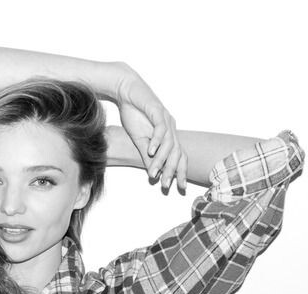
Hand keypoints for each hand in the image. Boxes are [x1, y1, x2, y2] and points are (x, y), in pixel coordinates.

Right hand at [114, 69, 187, 193]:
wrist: (127, 92)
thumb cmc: (134, 114)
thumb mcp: (139, 140)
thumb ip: (147, 155)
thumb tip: (153, 173)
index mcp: (169, 136)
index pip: (179, 157)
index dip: (181, 172)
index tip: (179, 188)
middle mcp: (171, 129)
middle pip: (177, 153)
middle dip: (172, 171)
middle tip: (166, 186)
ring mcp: (166, 120)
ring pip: (169, 144)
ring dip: (162, 160)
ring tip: (153, 173)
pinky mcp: (158, 111)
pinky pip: (161, 129)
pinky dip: (156, 141)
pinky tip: (151, 151)